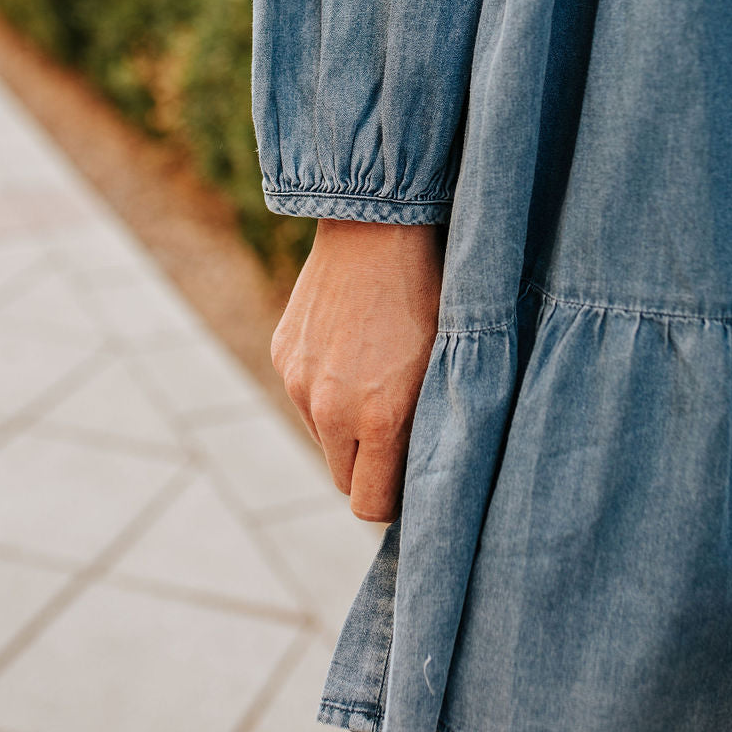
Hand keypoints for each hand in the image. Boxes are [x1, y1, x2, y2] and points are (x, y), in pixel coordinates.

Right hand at [271, 218, 443, 521]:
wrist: (378, 226)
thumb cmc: (430, 294)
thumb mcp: (448, 367)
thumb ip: (430, 431)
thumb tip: (427, 479)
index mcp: (379, 419)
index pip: (370, 505)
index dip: (392, 501)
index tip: (412, 480)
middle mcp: (330, 408)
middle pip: (343, 479)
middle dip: (370, 468)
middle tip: (401, 434)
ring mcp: (300, 380)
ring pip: (322, 436)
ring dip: (346, 426)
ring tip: (379, 379)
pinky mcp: (284, 354)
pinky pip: (305, 395)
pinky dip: (327, 388)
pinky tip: (355, 348)